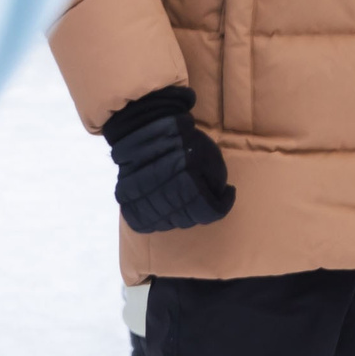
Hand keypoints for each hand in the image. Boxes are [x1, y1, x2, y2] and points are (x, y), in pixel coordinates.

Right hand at [105, 88, 234, 232]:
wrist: (146, 131)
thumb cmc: (183, 143)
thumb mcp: (212, 158)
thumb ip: (215, 184)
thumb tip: (214, 201)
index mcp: (186, 185)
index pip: (208, 212)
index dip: (222, 205)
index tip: (228, 192)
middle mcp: (162, 198)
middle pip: (187, 220)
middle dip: (200, 210)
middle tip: (203, 196)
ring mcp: (141, 202)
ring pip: (166, 224)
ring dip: (179, 216)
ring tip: (184, 201)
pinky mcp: (126, 203)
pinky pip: (143, 222)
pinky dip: (156, 219)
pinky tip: (164, 209)